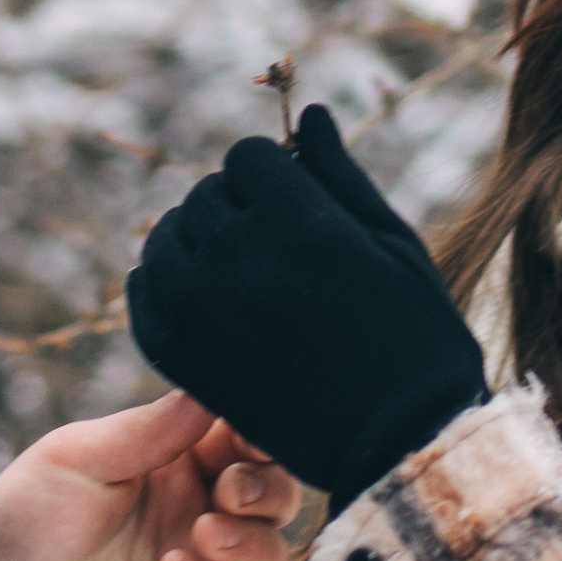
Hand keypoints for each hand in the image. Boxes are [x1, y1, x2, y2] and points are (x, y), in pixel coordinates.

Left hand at [0, 396, 300, 560]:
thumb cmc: (22, 521)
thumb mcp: (81, 456)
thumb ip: (153, 429)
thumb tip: (218, 387)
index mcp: (175, 463)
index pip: (246, 440)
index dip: (261, 432)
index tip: (253, 430)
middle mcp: (195, 515)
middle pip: (274, 496)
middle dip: (267, 487)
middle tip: (229, 489)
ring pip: (268, 555)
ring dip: (251, 539)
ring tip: (204, 531)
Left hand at [125, 104, 486, 509]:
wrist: (400, 444)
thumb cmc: (415, 336)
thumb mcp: (393, 243)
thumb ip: (340, 176)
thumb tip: (308, 116)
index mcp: (297, 222)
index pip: (248, 157)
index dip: (273, 172)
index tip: (295, 199)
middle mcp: (240, 259)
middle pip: (205, 196)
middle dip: (237, 205)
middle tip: (272, 239)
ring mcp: (204, 312)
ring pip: (167, 241)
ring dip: (196, 242)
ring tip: (236, 266)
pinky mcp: (186, 360)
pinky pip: (145, 298)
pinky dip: (164, 286)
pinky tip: (198, 293)